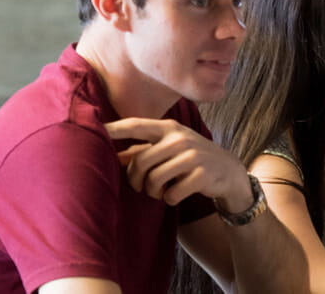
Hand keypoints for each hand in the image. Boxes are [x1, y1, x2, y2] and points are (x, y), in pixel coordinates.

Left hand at [103, 118, 252, 209]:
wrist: (228, 171)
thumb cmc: (190, 159)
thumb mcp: (169, 148)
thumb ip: (143, 150)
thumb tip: (112, 156)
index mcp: (168, 128)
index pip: (135, 125)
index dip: (114, 129)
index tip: (96, 130)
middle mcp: (180, 138)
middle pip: (140, 162)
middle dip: (136, 180)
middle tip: (141, 187)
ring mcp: (192, 156)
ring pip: (154, 180)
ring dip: (153, 192)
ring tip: (159, 192)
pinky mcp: (202, 175)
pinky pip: (171, 194)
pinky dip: (169, 200)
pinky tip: (175, 195)